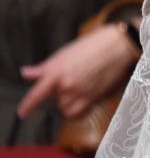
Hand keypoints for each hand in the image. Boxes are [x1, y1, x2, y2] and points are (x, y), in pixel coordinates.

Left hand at [18, 24, 138, 119]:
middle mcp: (67, 85)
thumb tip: (26, 73)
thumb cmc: (92, 45)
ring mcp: (81, 92)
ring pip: (65, 107)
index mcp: (57, 72)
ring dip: (67, 100)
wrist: (119, 45)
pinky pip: (78, 112)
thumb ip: (45, 67)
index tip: (23, 113)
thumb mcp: (64, 53)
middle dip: (57, 92)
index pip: (37, 94)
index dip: (28, 105)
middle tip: (68, 80)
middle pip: (53, 99)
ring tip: (77, 87)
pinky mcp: (94, 97)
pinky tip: (81, 98)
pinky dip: (76, 109)